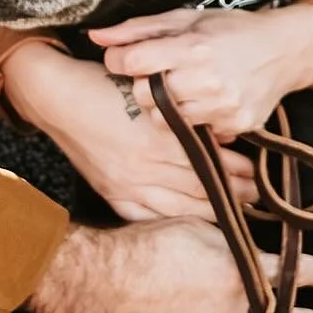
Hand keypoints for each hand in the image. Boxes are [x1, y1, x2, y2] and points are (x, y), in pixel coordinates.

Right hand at [0, 42, 257, 220]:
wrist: (55, 95)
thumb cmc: (102, 84)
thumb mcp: (147, 90)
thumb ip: (182, 116)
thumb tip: (218, 138)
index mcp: (155, 136)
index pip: (207, 161)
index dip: (235, 170)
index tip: (257, 174)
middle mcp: (143, 165)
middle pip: (198, 187)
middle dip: (231, 193)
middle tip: (257, 198)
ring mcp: (125, 183)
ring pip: (177, 207)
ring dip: (208, 212)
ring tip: (235, 214)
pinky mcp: (111, 192)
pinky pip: (146, 216)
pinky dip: (170, 222)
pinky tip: (189, 228)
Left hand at [91, 3, 312, 140]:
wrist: (285, 50)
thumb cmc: (230, 30)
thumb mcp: (186, 18)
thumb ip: (138, 29)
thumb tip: (95, 37)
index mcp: (191, 46)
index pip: (132, 62)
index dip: (120, 60)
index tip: (126, 59)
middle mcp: (206, 78)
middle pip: (144, 96)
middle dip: (144, 86)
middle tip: (159, 75)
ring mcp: (222, 106)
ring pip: (166, 121)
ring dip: (167, 107)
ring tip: (183, 88)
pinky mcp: (235, 126)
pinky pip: (196, 133)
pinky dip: (195, 120)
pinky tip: (206, 102)